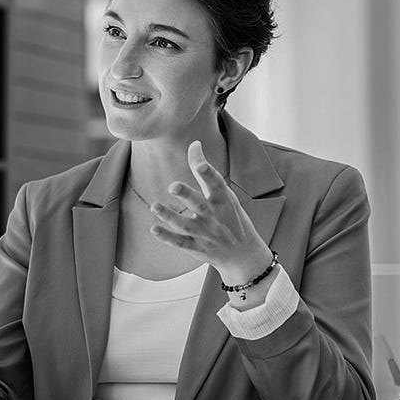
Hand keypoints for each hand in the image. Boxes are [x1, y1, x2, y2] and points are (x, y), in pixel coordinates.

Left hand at [147, 140, 273, 286]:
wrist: (244, 255)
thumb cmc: (231, 217)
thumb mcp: (224, 195)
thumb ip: (205, 171)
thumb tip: (194, 143)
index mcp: (223, 200)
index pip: (216, 184)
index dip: (208, 174)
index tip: (200, 165)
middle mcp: (214, 216)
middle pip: (199, 204)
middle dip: (187, 195)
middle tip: (173, 186)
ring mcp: (205, 233)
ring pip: (185, 225)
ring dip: (169, 216)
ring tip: (154, 207)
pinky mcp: (196, 247)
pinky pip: (180, 243)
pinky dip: (167, 237)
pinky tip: (154, 229)